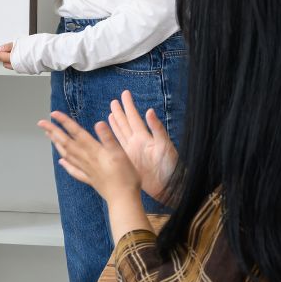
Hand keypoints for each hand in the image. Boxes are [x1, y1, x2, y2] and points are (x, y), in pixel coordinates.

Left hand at [37, 111, 140, 203]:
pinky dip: (66, 165)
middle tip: (41, 123)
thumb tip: (98, 123)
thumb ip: (108, 138)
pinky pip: (74, 170)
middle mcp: (86, 159)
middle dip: (53, 131)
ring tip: (49, 136)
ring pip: (67, 155)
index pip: (76, 133)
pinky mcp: (90, 179)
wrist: (123, 199)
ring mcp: (86, 170)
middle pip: (66, 142)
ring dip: (57, 144)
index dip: (65, 122)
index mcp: (94, 150)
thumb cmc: (125, 176)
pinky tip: (61, 162)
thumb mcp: (120, 154)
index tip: (53, 114)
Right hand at [107, 90, 176, 204]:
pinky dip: (113, 140)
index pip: (135, 118)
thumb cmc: (172, 167)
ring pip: (121, 134)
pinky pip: (118, 148)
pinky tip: (109, 135)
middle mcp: (138, 142)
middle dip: (120, 112)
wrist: (170, 188)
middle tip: (114, 101)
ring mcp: (133, 152)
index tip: (125, 94)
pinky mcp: (129, 162)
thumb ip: (157, 129)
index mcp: (146, 137)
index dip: (129, 106)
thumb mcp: (165, 146)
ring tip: (111, 114)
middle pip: (126, 124)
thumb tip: (150, 111)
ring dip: (116, 124)